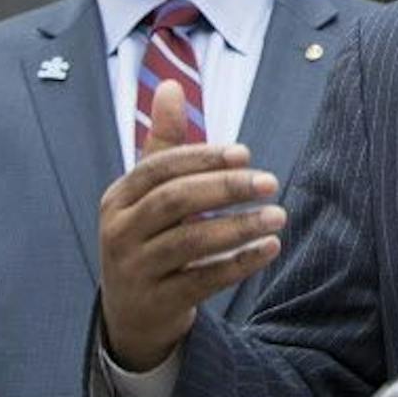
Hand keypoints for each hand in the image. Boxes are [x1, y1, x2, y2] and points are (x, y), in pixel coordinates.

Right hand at [98, 79, 284, 371]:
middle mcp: (119, 232)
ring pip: (189, 242)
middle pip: (174, 201)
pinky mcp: (157, 302)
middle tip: (270, 182)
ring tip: (278, 215)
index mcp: (119, 197)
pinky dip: (238, 264)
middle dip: (225, 189)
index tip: (246, 153)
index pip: (160, 168)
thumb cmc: (148, 234)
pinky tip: (269, 248)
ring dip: (239, 227)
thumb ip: (165, 142)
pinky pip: (202, 280)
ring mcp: (135, 270)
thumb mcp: (149, 191)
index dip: (203, 158)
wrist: (130, 312)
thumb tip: (172, 85)